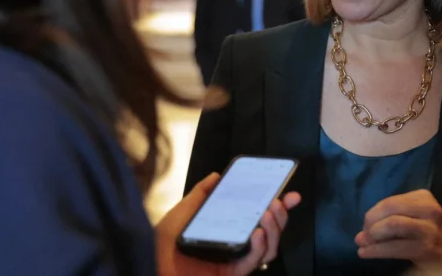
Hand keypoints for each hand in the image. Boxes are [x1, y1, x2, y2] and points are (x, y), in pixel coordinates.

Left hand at [156, 173, 301, 275]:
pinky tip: (257, 232)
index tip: (290, 193)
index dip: (278, 207)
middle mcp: (237, 246)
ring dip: (274, 229)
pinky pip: (252, 262)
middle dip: (282, 216)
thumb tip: (216, 175)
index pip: (259, 218)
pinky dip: (258, 247)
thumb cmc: (163, 246)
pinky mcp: (231, 274)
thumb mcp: (181, 214)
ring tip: (270, 212)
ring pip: (269, 248)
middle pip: (270, 233)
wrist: (151, 267)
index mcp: (230, 231)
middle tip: (281, 200)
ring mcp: (235, 261)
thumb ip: (200, 195)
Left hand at [355, 190, 441, 266]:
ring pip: (392, 225)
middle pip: (389, 209)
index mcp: (424, 197)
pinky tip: (365, 253)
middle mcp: (429, 209)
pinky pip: (396, 247)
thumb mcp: (417, 216)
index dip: (372, 213)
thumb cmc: (432, 232)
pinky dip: (376, 250)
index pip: (390, 201)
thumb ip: (393, 218)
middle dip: (370, 223)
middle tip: (363, 235)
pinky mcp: (427, 248)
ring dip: (373, 235)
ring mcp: (430, 228)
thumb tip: (361, 232)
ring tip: (364, 244)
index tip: (365, 225)